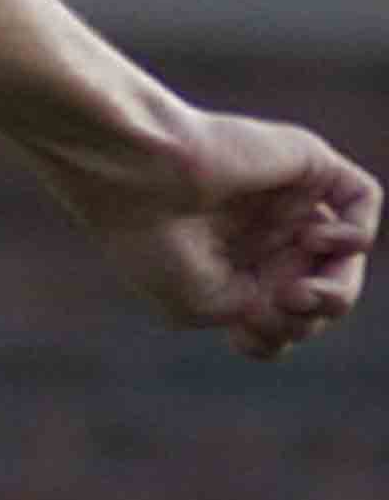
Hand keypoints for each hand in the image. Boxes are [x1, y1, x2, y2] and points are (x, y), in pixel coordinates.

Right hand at [59, 107, 378, 360]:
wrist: (136, 173)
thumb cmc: (155, 240)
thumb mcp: (209, 308)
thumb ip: (271, 314)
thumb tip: (313, 291)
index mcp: (229, 264)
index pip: (283, 316)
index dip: (275, 337)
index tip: (240, 331)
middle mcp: (261, 232)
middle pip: (320, 293)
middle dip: (308, 317)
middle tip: (279, 303)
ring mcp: (287, 199)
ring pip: (346, 256)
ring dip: (338, 289)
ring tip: (302, 290)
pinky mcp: (306, 161)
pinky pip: (362, 198)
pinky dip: (356, 232)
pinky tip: (316, 239)